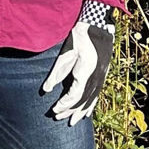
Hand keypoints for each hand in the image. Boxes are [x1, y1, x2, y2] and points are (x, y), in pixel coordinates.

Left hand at [41, 1, 114, 124]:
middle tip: (58, 118)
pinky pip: (97, 95)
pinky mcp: (103, 75)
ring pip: (91, 100)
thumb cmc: (79, 38)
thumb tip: (46, 90)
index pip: (74, 96)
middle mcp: (96, 77)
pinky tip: (87, 113)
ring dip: (81, 112)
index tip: (54, 110)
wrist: (97, 26)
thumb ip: (56, 73)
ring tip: (72, 122)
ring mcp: (102, 77)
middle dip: (70, 111)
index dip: (64, 105)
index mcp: (86, 72)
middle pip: (83, 101)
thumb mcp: (65, 54)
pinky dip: (91, 105)